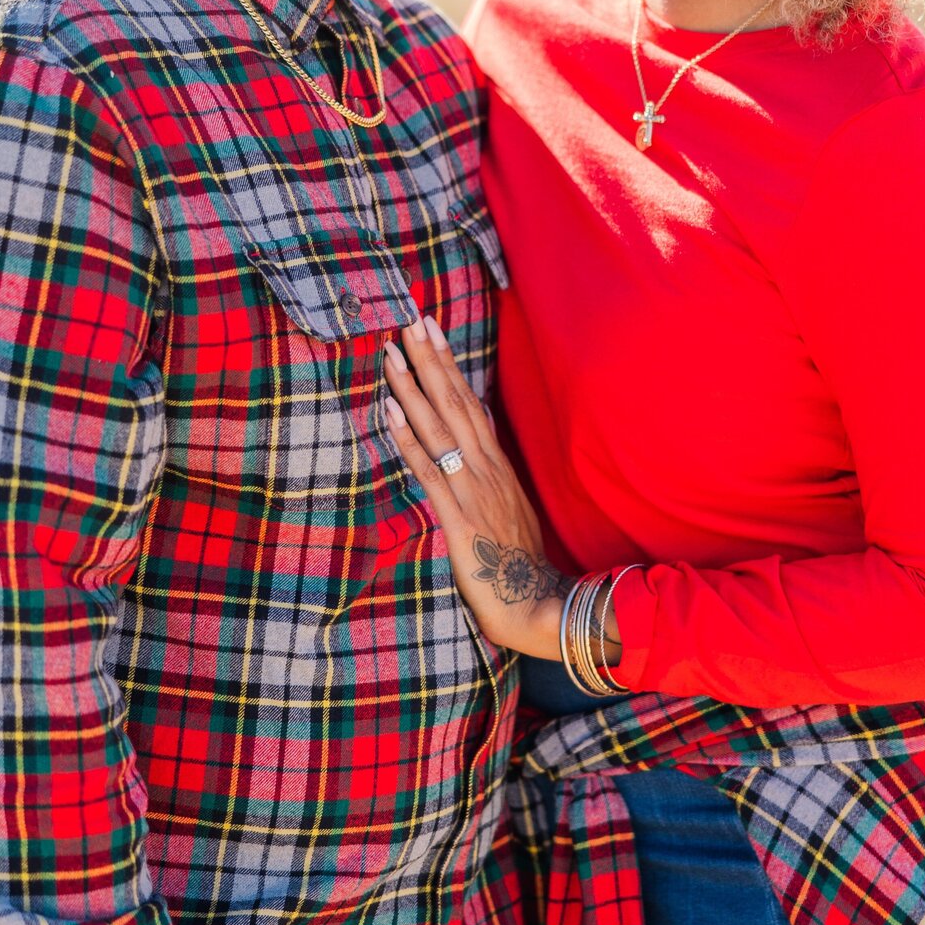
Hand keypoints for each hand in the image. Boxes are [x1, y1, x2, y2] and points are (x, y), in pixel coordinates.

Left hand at [382, 317, 571, 656]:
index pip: (470, 402)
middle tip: (410, 319)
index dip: (450, 364)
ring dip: (413, 386)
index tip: (432, 329)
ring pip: (438, 427)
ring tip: (392, 352)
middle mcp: (485, 468)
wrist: (535, 604)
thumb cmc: (519, 561)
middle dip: (431, 358)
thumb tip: (473, 437)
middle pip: (455, 401)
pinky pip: (428, 470)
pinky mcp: (457, 517)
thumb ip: (491, 473)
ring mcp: (472, 489)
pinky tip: (389, 411)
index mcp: (497, 465)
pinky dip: (407, 438)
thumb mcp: (511, 507)